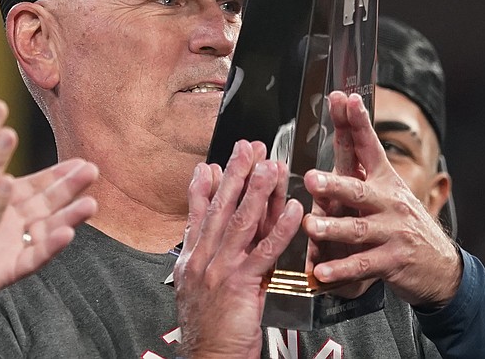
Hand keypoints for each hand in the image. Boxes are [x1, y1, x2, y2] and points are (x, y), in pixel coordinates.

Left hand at [0, 156, 98, 303]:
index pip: (34, 183)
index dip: (58, 172)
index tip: (78, 160)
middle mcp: (11, 223)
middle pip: (47, 202)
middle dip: (70, 186)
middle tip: (91, 170)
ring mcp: (11, 247)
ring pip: (47, 228)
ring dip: (70, 216)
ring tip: (90, 204)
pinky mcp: (6, 271)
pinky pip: (32, 259)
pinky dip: (50, 247)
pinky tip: (66, 233)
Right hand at [174, 141, 301, 358]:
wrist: (210, 358)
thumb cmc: (210, 327)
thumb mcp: (200, 285)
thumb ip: (208, 254)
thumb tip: (213, 229)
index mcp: (191, 258)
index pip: (198, 212)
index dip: (204, 185)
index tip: (212, 162)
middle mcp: (202, 258)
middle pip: (220, 207)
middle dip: (235, 174)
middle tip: (247, 147)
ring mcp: (220, 270)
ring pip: (240, 222)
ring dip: (257, 191)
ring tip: (270, 166)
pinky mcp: (241, 284)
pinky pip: (265, 251)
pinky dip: (281, 229)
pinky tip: (294, 210)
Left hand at [303, 92, 461, 307]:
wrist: (442, 267)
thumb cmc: (404, 224)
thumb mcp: (389, 193)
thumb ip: (363, 170)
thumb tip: (343, 131)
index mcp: (386, 181)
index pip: (370, 146)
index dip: (357, 122)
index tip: (345, 99)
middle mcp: (390, 202)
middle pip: (359, 190)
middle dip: (335, 184)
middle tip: (312, 178)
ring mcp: (393, 232)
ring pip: (359, 229)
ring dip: (333, 228)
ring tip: (310, 226)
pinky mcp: (393, 261)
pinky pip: (363, 265)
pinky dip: (341, 269)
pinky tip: (321, 272)